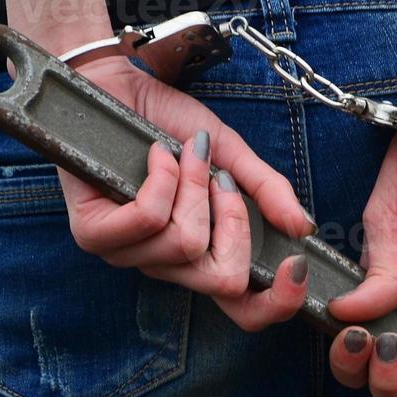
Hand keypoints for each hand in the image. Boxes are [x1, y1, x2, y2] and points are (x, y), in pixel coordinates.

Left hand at [60, 56, 313, 331]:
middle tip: (220, 177)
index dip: (278, 301)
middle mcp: (165, 267)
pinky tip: (156, 156)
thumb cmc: (169, 124)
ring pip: (186, 243)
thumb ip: (268, 191)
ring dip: (192, 184)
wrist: (115, 86)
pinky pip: (149, 220)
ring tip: (181, 154)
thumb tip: (303, 228)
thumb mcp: (232, 155)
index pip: (244, 310)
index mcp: (203, 257)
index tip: (296, 264)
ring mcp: (127, 255)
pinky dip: (163, 179)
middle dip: (234, 219)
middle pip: (223, 281)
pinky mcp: (93, 233)